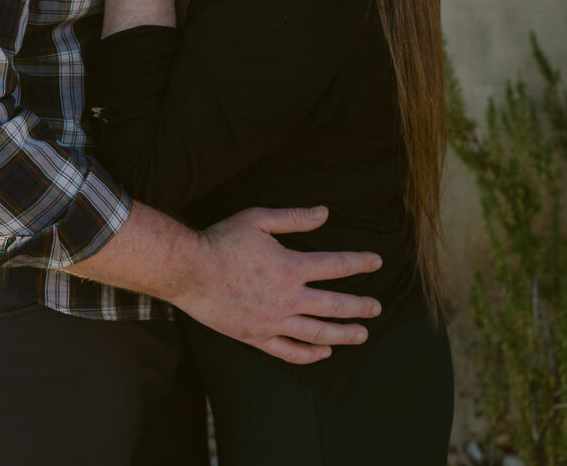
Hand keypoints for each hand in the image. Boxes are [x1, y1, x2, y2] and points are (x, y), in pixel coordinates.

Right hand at [174, 206, 382, 364]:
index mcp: (290, 266)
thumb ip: (294, 217)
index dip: (359, 263)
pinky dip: (309, 354)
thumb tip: (324, 212)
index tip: (377, 262)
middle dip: (360, 306)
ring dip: (343, 334)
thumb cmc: (222, 240)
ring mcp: (272, 321)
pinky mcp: (256, 336)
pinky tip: (323, 352)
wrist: (189, 270)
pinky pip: (289, 351)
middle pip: (334, 305)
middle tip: (377, 308)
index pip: (336, 266)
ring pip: (317, 333)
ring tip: (361, 334)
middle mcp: (287, 298)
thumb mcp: (259, 219)